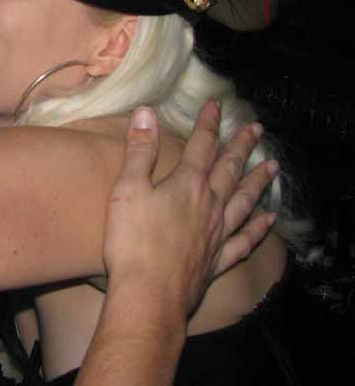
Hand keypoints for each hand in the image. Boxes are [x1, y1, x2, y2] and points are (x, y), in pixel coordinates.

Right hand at [102, 101, 276, 316]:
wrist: (149, 294)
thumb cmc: (132, 241)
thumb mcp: (127, 189)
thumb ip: (139, 151)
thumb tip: (145, 113)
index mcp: (187, 184)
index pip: (201, 145)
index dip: (208, 124)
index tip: (215, 105)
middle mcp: (209, 205)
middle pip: (230, 169)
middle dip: (241, 146)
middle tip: (255, 129)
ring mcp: (217, 233)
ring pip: (245, 200)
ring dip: (258, 181)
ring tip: (272, 166)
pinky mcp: (218, 259)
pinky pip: (245, 240)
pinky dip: (259, 228)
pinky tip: (269, 220)